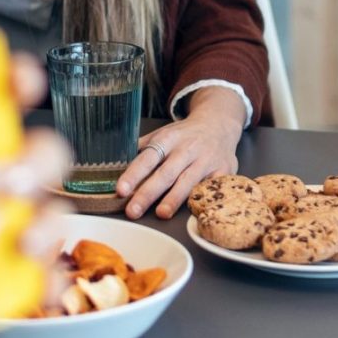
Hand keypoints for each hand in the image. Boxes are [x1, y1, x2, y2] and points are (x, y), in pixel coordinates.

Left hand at [114, 89, 243, 218]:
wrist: (219, 123)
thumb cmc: (184, 134)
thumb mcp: (162, 133)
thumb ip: (142, 148)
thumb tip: (115, 165)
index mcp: (168, 138)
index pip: (147, 158)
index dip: (134, 174)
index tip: (120, 190)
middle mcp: (187, 148)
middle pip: (166, 173)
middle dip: (148, 193)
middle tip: (132, 210)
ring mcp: (206, 159)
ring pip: (188, 181)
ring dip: (174, 199)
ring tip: (160, 213)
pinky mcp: (222, 170)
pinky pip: (210, 186)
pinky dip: (201, 198)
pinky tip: (192, 210)